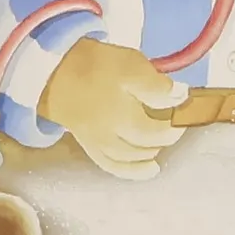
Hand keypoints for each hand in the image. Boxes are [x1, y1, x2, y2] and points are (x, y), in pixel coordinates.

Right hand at [37, 36, 187, 179]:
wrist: (49, 69)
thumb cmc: (92, 64)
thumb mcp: (130, 64)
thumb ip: (157, 85)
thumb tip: (181, 99)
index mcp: (125, 118)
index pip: (160, 130)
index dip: (176, 123)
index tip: (185, 112)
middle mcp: (113, 137)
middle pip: (146, 145)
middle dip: (164, 137)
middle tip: (174, 124)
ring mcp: (98, 142)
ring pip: (129, 160)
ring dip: (148, 156)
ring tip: (160, 147)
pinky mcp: (86, 142)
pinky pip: (110, 164)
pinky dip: (129, 170)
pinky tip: (146, 169)